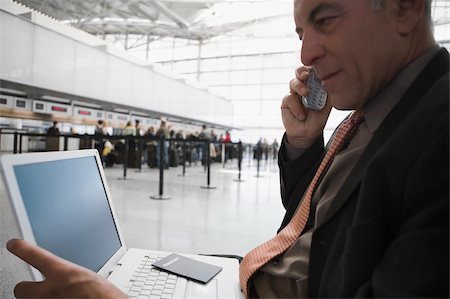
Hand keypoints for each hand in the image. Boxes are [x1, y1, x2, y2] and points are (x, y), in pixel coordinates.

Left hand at [6, 239, 126, 297]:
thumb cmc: (105, 297)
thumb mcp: (92, 279)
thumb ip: (75, 278)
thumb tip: (73, 282)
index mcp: (63, 274)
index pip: (34, 255)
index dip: (21, 249)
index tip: (13, 244)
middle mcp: (50, 291)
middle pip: (20, 288)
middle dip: (25, 287)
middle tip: (32, 287)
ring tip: (58, 296)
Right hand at [281, 66, 331, 147]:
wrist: (307, 134)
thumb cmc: (318, 119)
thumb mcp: (327, 106)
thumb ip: (329, 94)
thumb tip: (333, 81)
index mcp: (314, 85)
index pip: (313, 71)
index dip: (314, 67)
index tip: (318, 69)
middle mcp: (304, 86)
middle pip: (300, 72)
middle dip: (302, 71)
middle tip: (306, 75)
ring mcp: (294, 93)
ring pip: (293, 83)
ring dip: (300, 86)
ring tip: (306, 94)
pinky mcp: (286, 102)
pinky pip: (289, 98)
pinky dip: (296, 107)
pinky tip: (301, 115)